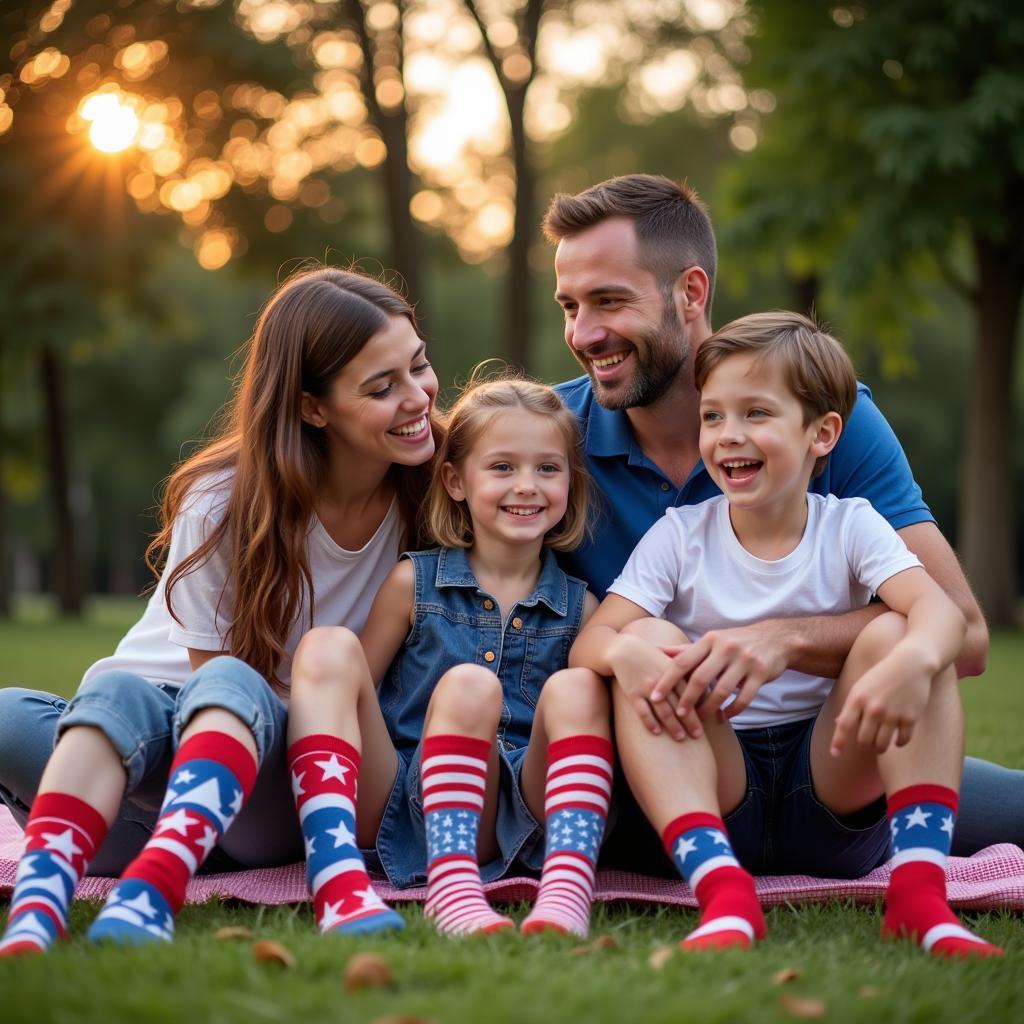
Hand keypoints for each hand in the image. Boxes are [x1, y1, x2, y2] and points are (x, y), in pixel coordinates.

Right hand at [607, 635, 702, 740]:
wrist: (625, 650)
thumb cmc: (652, 657)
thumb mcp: (671, 660)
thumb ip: (687, 672)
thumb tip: (708, 687)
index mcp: (675, 671)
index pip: (690, 693)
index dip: (698, 708)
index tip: (707, 720)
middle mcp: (662, 680)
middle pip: (678, 704)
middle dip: (689, 722)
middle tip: (697, 736)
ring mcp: (646, 687)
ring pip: (662, 710)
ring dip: (672, 725)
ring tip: (680, 738)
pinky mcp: (632, 693)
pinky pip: (643, 711)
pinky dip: (650, 722)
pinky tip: (657, 732)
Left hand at [667, 623, 789, 721]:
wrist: (775, 638)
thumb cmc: (734, 642)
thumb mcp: (710, 641)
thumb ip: (684, 650)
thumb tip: (655, 651)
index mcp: (709, 640)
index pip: (683, 661)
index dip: (667, 680)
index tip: (654, 697)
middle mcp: (726, 648)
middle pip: (701, 677)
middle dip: (687, 699)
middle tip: (677, 715)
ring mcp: (745, 660)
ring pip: (722, 690)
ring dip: (709, 708)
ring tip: (699, 720)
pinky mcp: (761, 673)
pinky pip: (744, 698)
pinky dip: (733, 710)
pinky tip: (723, 717)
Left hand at [830, 656, 931, 755]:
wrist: (910, 664)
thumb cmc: (882, 675)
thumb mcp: (861, 687)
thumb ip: (851, 706)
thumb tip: (839, 724)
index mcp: (858, 699)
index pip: (844, 726)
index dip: (838, 742)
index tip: (835, 754)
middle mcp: (873, 708)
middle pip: (863, 740)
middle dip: (864, 745)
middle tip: (868, 743)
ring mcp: (893, 714)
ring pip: (882, 745)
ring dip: (880, 748)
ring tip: (881, 744)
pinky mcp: (910, 718)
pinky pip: (902, 741)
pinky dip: (898, 743)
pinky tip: (897, 739)